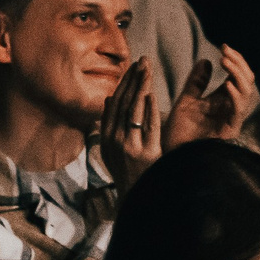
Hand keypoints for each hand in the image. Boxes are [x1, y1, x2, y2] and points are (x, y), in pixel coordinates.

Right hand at [99, 59, 162, 191]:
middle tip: (142, 60)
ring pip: (134, 110)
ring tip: (148, 69)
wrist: (137, 198)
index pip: (115, 103)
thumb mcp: (113, 150)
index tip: (132, 67)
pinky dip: (149, 108)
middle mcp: (115, 140)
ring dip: (141, 87)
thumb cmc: (129, 173)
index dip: (123, 84)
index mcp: (107, 137)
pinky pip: (148, 125)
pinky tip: (152, 93)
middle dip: (133, 79)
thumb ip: (110, 126)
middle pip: (124, 102)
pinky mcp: (146, 152)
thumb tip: (110, 99)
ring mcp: (130, 146)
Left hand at [167, 46, 255, 146]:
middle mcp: (230, 109)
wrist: (172, 158)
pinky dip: (235, 96)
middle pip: (247, 82)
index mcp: (222, 101)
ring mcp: (231, 120)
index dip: (235, 60)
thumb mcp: (186, 101)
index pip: (238, 76)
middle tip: (225, 51)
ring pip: (247, 94)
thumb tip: (206, 60)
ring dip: (238, 75)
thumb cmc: (179, 134)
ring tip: (225, 61)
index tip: (223, 47)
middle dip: (239, 64)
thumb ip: (197, 83)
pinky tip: (227, 84)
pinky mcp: (229, 131)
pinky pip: (238, 111)